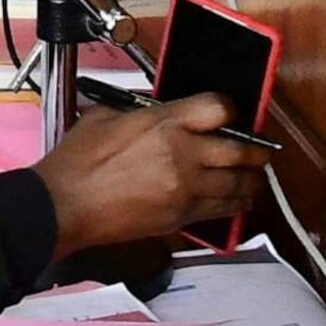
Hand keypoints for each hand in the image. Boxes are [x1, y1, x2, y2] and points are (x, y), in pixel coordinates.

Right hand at [35, 94, 270, 256]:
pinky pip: (221, 210)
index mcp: (163, 123)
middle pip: (240, 151)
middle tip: (260, 151)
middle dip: (256, 151)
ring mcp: (184, 189)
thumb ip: (141, 112)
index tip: (229, 114)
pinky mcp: (180, 217)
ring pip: (237, 184)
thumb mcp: (106, 117)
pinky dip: (235, 205)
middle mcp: (182, 155)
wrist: (65, 205)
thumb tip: (157, 111)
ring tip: (255, 178)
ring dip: (251, 180)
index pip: (219, 109)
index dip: (230, 110)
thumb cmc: (78, 162)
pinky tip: (238, 200)